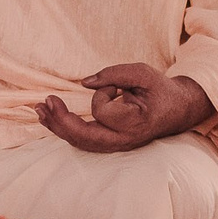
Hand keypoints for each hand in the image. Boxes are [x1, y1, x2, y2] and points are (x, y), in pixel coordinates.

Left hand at [37, 63, 214, 154]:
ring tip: (40, 110)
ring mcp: (116, 146)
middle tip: (45, 102)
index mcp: (136, 124)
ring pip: (80, 142)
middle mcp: (124, 140)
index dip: (103, 93)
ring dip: (57, 126)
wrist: (178, 110)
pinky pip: (82, 141)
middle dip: (61, 121)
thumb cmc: (161, 90)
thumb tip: (84, 82)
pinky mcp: (110, 143)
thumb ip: (115, 73)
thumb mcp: (143, 73)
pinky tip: (49, 118)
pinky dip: (64, 129)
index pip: (103, 112)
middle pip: (84, 138)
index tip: (116, 86)